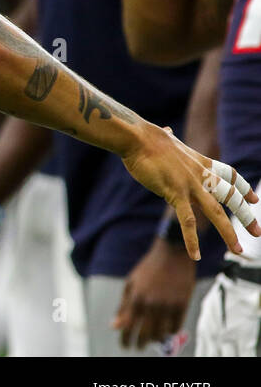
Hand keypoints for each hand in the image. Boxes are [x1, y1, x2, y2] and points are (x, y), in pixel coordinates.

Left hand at [112, 238, 195, 348]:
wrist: (172, 254)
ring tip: (150, 340)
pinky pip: (175, 328)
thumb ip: (123, 306)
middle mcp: (151, 304)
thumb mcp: (131, 284)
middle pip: (144, 334)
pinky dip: (169, 333)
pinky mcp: (182, 305)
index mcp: (135, 298)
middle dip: (139, 343)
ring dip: (154, 340)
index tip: (125, 346)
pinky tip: (165, 332)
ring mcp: (168, 306)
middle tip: (137, 347)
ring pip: (161, 334)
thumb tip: (115, 326)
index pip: (128, 326)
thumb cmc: (148, 269)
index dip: (125, 339)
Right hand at [121, 125, 260, 258]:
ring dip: (228, 233)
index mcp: (200, 162)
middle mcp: (201, 175)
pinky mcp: (175, 194)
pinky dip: (192, 240)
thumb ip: (170, 138)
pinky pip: (187, 221)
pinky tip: (196, 256)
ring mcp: (190, 185)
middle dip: (246, 214)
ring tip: (238, 250)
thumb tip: (167, 130)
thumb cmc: (146, 138)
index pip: (229, 175)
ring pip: (216, 213)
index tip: (254, 199)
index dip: (243, 188)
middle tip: (257, 232)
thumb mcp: (166, 139)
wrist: (138, 139)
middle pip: (230, 196)